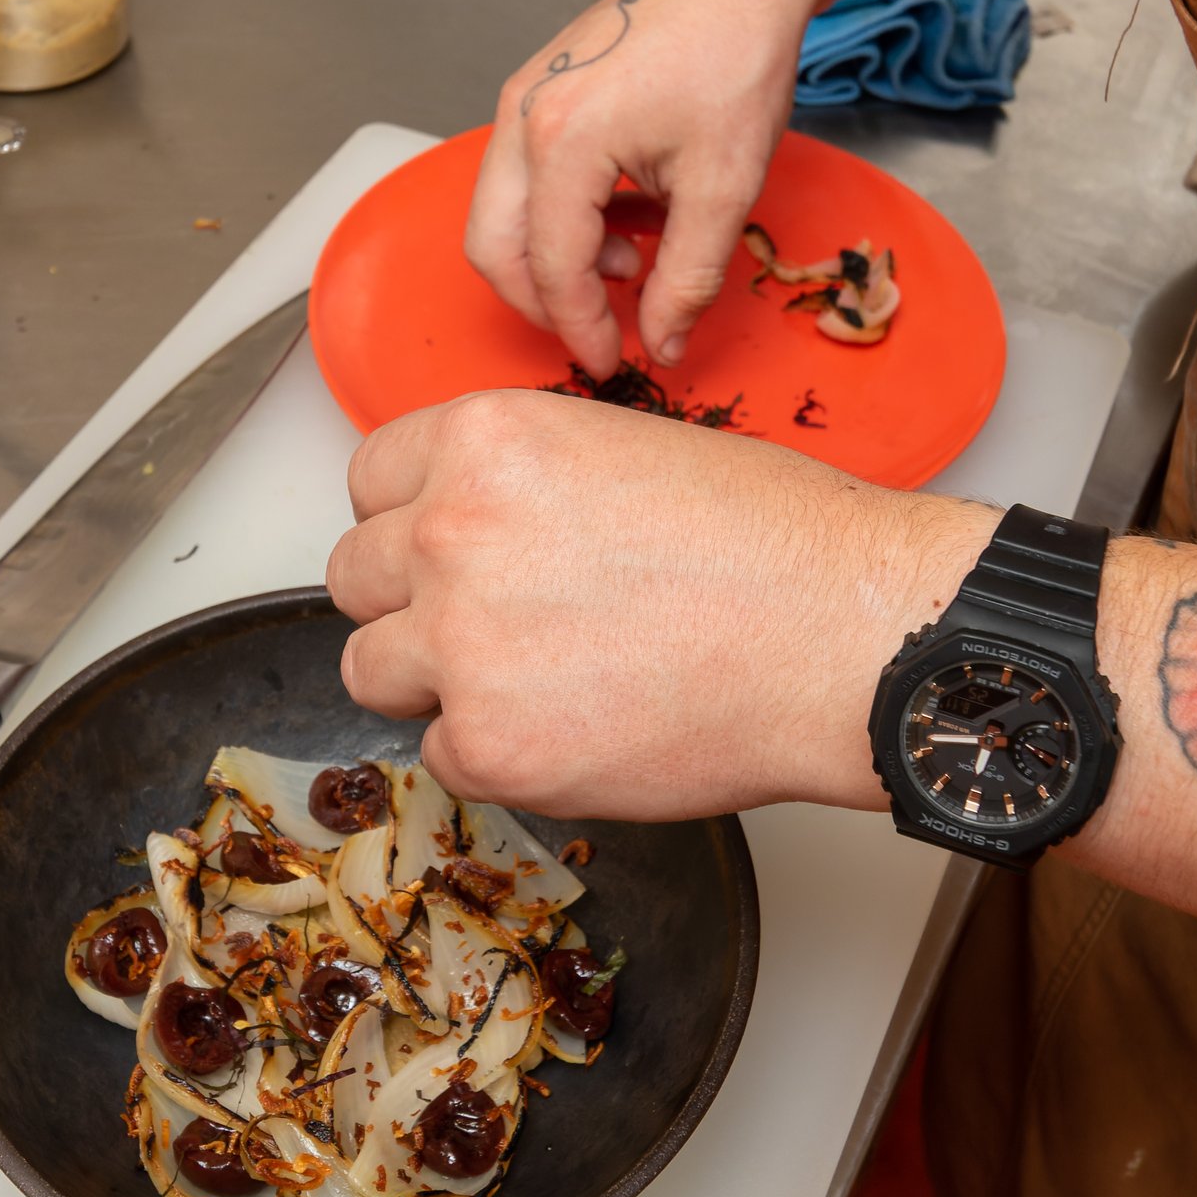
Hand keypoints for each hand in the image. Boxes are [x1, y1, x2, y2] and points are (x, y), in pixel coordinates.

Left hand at [324, 389, 994, 819]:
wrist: (843, 635)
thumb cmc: (773, 540)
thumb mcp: (624, 448)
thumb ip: (519, 483)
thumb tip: (463, 524)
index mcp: (485, 442)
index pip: (370, 480)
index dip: (411, 518)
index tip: (446, 547)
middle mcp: (452, 532)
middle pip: (353, 575)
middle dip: (409, 600)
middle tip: (492, 621)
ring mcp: (461, 643)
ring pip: (370, 668)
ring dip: (431, 680)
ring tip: (527, 681)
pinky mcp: (490, 745)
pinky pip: (439, 753)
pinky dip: (493, 752)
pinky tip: (573, 728)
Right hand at [466, 0, 813, 379]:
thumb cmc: (737, 53)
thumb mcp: (724, 185)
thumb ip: (687, 278)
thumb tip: (661, 342)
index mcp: (563, 138)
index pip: (551, 268)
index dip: (582, 328)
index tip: (613, 361)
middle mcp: (522, 115)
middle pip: (493, 247)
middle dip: (543, 303)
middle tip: (603, 326)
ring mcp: (521, 97)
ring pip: (499, 214)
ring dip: (552, 258)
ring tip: (630, 258)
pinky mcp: (534, 89)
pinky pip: (519, 177)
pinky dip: (556, 216)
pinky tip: (622, 215)